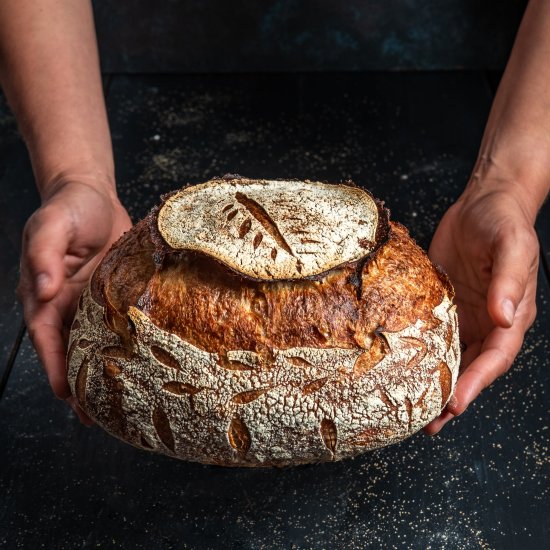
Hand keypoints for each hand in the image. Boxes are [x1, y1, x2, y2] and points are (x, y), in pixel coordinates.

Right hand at [17, 179, 131, 423]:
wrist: (93, 194)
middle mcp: (68, 304)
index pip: (47, 338)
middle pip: (73, 349)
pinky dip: (126, 344)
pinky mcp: (116, 294)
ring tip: (122, 400)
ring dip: (106, 369)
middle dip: (82, 381)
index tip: (66, 395)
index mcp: (45, 294)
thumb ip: (45, 256)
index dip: (56, 367)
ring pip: (97, 342)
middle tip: (98, 414)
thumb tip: (44, 290)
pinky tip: (141, 361)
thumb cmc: (68, 208)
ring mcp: (93, 301)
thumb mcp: (52, 226)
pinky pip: (120, 323)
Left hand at [424, 184, 538, 433]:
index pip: (494, 358)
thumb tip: (505, 318)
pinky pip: (430, 332)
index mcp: (510, 316)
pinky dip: (419, 352)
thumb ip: (509, 282)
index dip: (476, 383)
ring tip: (412, 406)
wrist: (482, 203)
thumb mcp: (511, 248)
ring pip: (449, 355)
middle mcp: (486, 321)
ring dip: (434, 381)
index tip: (456, 404)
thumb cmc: (504, 223)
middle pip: (470, 367)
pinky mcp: (440, 303)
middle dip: (452, 395)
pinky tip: (401, 365)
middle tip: (429, 421)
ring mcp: (462, 314)